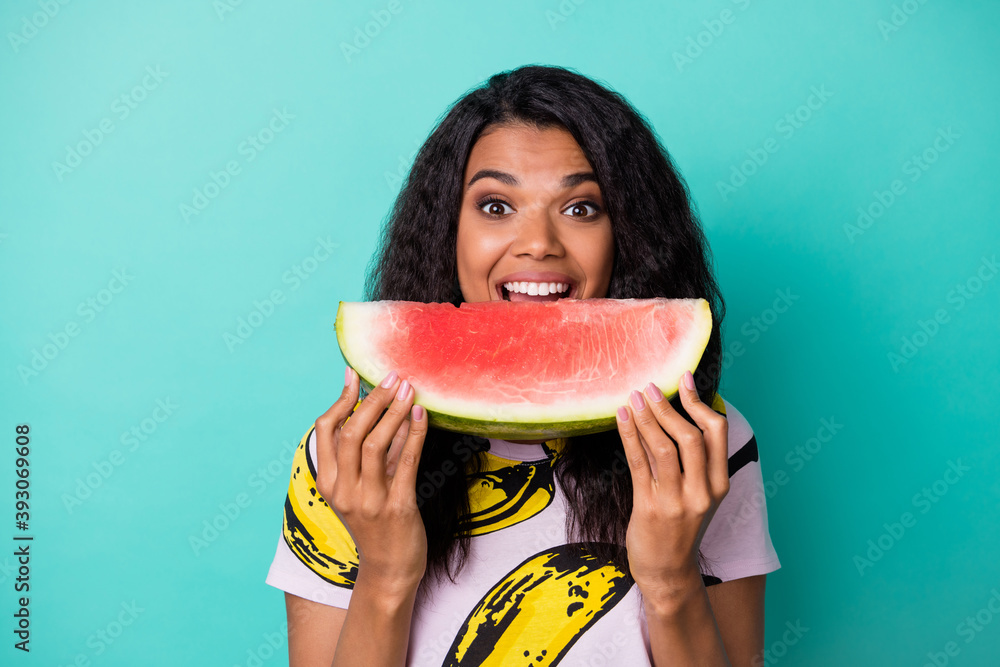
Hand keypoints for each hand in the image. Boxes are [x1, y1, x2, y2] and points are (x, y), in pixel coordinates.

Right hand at [314, 367, 428, 591]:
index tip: (355, 375)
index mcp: (328, 483)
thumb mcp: (360, 486)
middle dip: (372, 400)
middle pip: (350, 433)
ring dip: (393, 412)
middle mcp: (343, 491)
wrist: (390, 570)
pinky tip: (421, 414)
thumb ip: (364, 451)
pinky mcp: (397, 508)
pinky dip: (414, 434)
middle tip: (392, 377)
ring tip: (408, 389)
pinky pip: (405, 463)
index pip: (324, 431)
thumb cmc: (376, 522)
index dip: (340, 400)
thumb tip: (378, 403)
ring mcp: (369, 501)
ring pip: (375, 445)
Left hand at [615, 370, 729, 595]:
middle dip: (669, 407)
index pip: (717, 433)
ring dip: (647, 418)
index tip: (684, 380)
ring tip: (634, 397)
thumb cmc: (680, 526)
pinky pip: (638, 464)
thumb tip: (675, 412)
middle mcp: (701, 492)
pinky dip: (629, 435)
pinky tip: (622, 417)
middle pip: (691, 437)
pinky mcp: (649, 508)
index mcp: (718, 484)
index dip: (700, 402)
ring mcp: (675, 502)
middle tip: (651, 387)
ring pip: (663, 448)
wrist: (667, 571)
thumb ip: (692, 459)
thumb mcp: (697, 494)